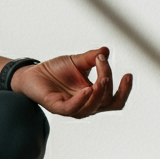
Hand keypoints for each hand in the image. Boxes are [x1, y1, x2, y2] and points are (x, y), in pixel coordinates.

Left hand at [14, 48, 131, 118]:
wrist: (32, 73)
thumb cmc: (55, 71)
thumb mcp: (77, 61)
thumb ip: (92, 58)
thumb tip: (106, 50)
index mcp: (93, 97)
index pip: (115, 99)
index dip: (124, 89)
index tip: (128, 73)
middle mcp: (85, 105)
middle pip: (107, 101)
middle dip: (109, 81)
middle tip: (103, 63)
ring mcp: (72, 108)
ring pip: (92, 107)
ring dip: (99, 93)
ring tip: (102, 78)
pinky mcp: (57, 107)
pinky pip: (72, 108)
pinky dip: (81, 100)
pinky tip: (87, 89)